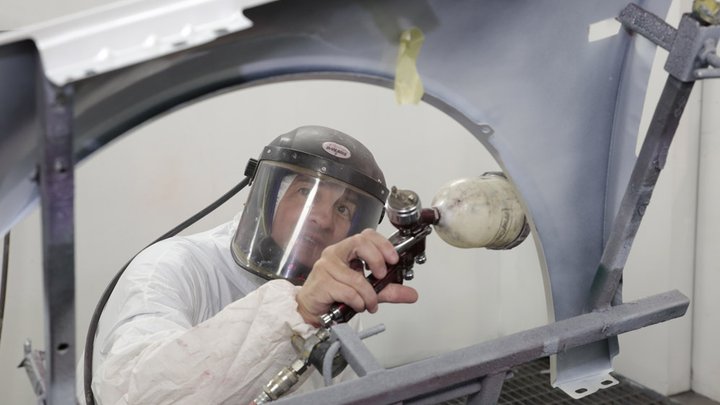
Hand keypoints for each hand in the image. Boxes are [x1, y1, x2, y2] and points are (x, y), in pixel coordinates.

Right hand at [296, 229, 418, 325]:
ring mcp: (326, 267)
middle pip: (359, 243)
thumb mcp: (367, 291)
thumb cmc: (335, 295)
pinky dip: (358, 302)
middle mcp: (335, 254)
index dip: (382, 244)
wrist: (311, 310)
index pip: (366, 235)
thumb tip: (411, 294)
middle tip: (382, 275)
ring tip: (371, 304)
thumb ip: (388, 290)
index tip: (393, 259)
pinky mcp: (322, 283)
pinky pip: (347, 292)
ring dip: (369, 295)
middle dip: (376, 259)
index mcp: (346, 250)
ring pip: (356, 277)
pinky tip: (358, 306)